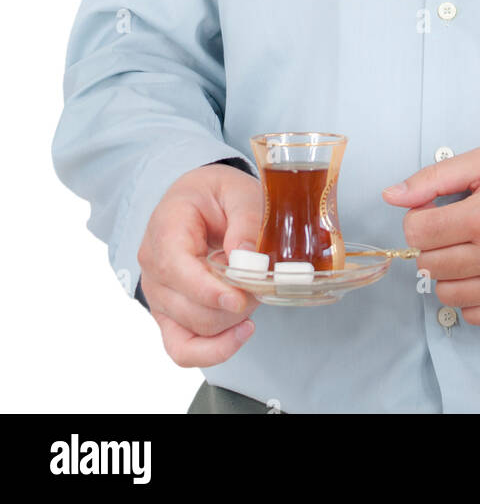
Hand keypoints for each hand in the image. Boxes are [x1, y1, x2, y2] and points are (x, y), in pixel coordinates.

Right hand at [138, 163, 263, 366]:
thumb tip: (247, 259)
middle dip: (233, 305)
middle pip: (189, 307)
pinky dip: (213, 351)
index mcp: (165, 228)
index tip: (240, 298)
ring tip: (255, 294)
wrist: (198, 201)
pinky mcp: (169, 315)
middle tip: (264, 284)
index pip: (176, 269)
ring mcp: (158, 295)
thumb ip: (245, 219)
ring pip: (194, 329)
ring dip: (231, 321)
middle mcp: (153, 266)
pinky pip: (182, 349)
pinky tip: (241, 333)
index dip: (207, 290)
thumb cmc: (217, 195)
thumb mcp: (238, 191)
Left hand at [382, 146, 479, 325]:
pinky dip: (471, 297)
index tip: (437, 213)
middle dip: (434, 246)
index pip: (417, 232)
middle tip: (458, 230)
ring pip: (445, 294)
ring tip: (472, 251)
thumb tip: (390, 196)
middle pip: (428, 264)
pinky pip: (472, 316)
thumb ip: (432, 178)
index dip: (419, 219)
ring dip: (450, 274)